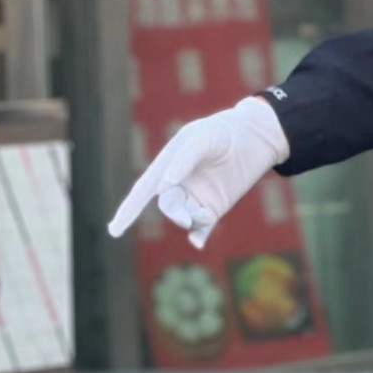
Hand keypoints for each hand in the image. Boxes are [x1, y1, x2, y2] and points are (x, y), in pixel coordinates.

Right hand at [108, 98, 289, 248]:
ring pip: (185, 217)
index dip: (128, 209)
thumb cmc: (224, 131)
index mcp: (168, 163)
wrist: (258, 135)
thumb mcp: (203, 138)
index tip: (114, 229)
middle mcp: (179, 182)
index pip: (143, 189)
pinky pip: (201, 228)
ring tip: (207, 215)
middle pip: (167, 205)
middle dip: (173, 213)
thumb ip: (184, 159)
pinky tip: (199, 241)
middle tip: (186, 217)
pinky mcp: (215, 207)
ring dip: (191, 221)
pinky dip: (197, 236)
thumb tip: (166, 185)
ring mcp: (197, 196)